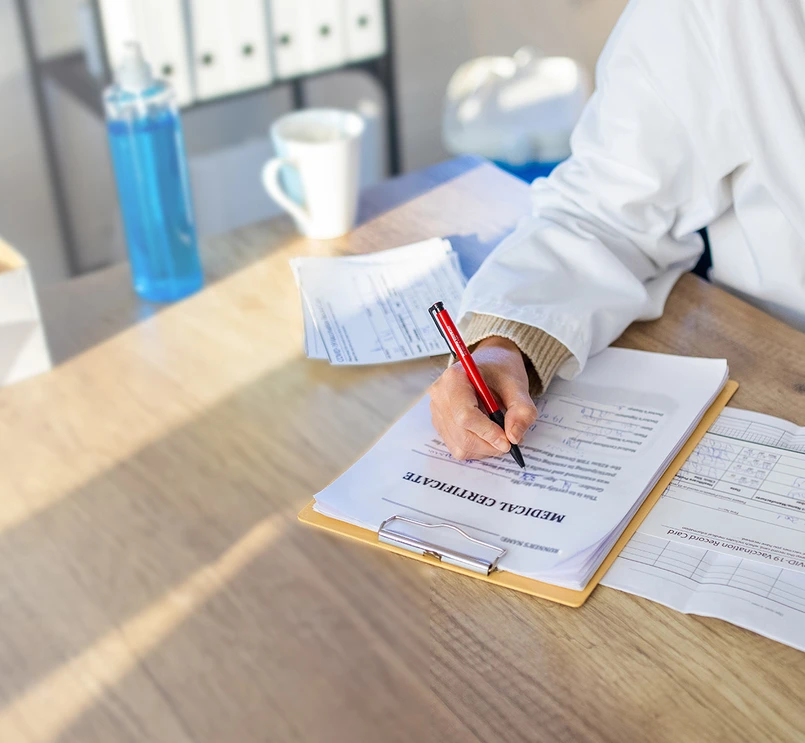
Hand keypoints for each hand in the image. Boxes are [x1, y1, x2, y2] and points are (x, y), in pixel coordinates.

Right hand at [428, 336, 537, 459]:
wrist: (491, 365)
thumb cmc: (500, 371)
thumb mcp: (517, 385)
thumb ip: (521, 410)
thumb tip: (514, 437)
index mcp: (455, 378)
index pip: (465, 415)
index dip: (488, 432)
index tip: (508, 440)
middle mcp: (440, 395)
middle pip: (462, 435)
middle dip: (489, 444)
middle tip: (510, 440)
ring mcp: (438, 411)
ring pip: (460, 446)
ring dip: (485, 448)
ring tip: (500, 433)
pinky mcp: (441, 424)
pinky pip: (458, 448)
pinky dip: (477, 449)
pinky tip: (488, 435)